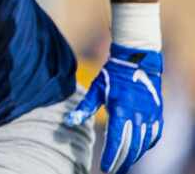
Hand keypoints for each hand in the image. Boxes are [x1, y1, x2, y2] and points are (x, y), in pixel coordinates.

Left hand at [65, 43, 162, 173]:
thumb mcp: (96, 89)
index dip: (111, 156)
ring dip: (134, 156)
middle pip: (131, 147)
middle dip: (122, 162)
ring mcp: (150, 115)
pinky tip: (139, 150)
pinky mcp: (157, 114)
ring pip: (144, 143)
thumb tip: (69, 121)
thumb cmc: (112, 76)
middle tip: (114, 171)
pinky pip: (154, 135)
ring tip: (124, 164)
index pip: (116, 141)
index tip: (105, 167)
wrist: (136, 62)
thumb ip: (84, 107)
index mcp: (121, 110)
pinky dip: (146, 145)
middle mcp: (138, 115)